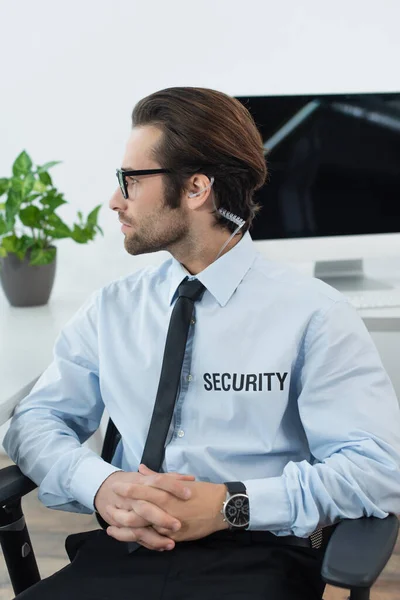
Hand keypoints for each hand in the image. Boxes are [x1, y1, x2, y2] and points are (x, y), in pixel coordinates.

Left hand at [107, 464, 227, 547]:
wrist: (221, 507)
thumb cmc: (201, 491)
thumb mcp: (180, 482)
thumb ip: (157, 476)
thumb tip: (141, 468)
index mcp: (167, 494)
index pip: (143, 491)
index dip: (128, 490)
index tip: (115, 487)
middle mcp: (166, 510)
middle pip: (138, 513)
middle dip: (121, 512)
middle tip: (107, 510)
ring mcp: (169, 526)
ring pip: (143, 530)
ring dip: (125, 531)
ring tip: (111, 529)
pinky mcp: (174, 537)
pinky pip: (155, 540)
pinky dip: (142, 539)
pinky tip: (131, 538)